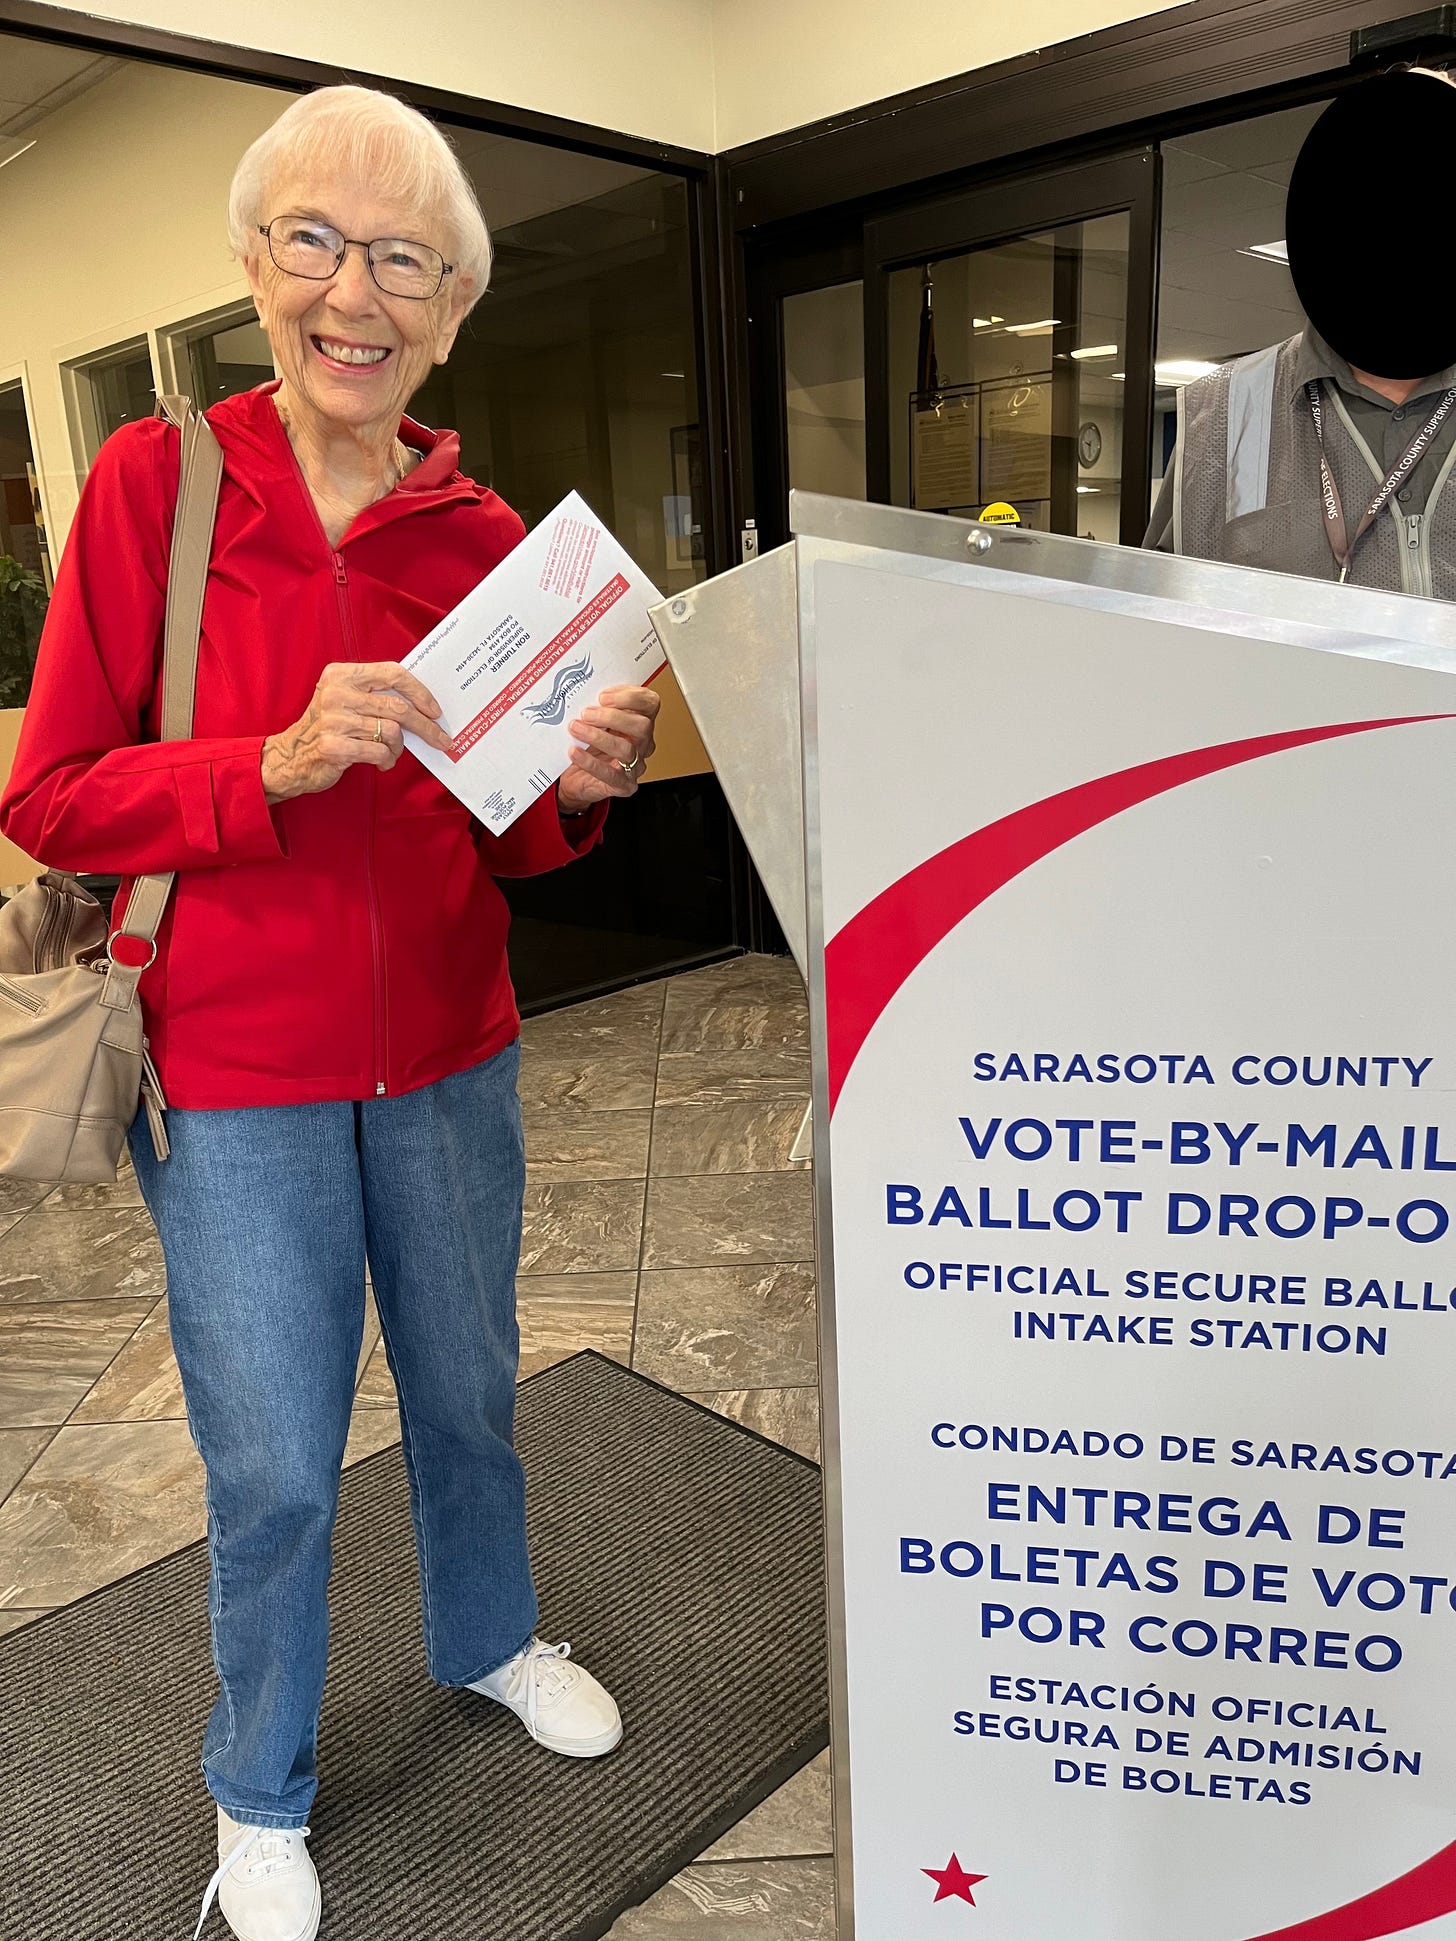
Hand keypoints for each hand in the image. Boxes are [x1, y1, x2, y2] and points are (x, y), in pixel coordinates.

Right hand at [261, 661, 452, 802]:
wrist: (290, 757)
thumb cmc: (327, 729)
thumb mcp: (345, 700)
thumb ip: (375, 696)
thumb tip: (422, 706)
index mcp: (342, 675)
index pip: (392, 673)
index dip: (419, 692)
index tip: (434, 710)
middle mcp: (337, 693)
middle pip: (398, 707)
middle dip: (426, 727)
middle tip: (441, 739)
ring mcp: (334, 720)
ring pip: (392, 732)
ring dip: (399, 748)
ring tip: (391, 753)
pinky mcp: (334, 746)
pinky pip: (380, 752)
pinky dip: (387, 760)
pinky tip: (382, 763)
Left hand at [556, 684, 659, 814]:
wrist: (577, 779)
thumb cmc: (588, 746)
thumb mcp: (595, 722)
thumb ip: (597, 707)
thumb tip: (585, 694)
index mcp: (640, 722)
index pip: (650, 703)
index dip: (630, 697)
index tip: (603, 696)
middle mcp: (643, 743)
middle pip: (642, 726)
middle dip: (613, 717)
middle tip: (587, 714)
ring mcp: (636, 766)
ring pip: (627, 749)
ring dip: (598, 737)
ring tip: (576, 729)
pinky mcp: (624, 786)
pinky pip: (611, 775)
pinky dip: (590, 762)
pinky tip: (575, 752)